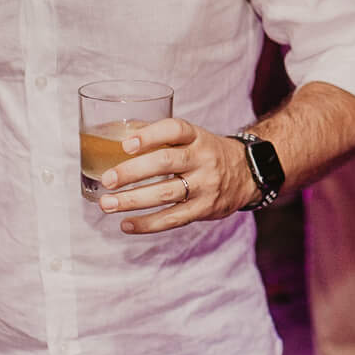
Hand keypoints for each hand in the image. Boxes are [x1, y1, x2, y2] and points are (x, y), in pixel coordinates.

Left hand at [97, 118, 256, 232]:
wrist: (247, 173)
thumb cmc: (207, 153)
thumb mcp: (192, 137)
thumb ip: (160, 136)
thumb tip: (115, 134)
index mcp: (197, 137)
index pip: (174, 130)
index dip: (149, 135)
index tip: (125, 144)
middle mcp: (203, 159)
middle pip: (165, 162)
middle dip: (131, 172)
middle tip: (106, 179)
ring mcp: (205, 185)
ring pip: (166, 193)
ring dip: (132, 200)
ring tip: (107, 204)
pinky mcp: (204, 209)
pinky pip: (173, 218)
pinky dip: (147, 224)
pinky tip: (126, 224)